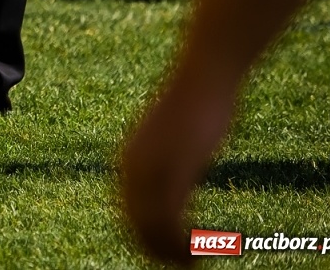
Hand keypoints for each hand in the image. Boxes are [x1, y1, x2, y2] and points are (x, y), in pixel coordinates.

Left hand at [120, 71, 237, 264]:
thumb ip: (169, 167)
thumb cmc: (195, 107)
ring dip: (169, 252)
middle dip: (155, 250)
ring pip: (151, 228)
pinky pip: (169, 220)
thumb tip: (174, 185)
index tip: (161, 254)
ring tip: (189, 265)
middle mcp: (132, 167)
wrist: (203, 78)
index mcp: (129, 161)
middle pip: (135, 225)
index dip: (143, 238)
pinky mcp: (173, 168)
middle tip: (181, 265)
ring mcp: (151, 168)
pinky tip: (194, 256)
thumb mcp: (175, 143)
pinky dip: (179, 244)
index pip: (127, 213)